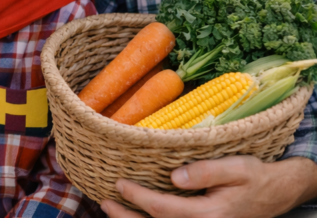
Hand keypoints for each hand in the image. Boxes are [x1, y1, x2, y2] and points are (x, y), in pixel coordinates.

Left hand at [99, 156, 316, 217]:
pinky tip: (134, 216)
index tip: (118, 183)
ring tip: (110, 211)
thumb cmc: (254, 176)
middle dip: (127, 217)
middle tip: (104, 202)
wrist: (275, 193)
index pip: (163, 208)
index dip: (137, 197)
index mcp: (209, 214)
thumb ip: (205, 171)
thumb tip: (174, 176)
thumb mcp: (236, 167)